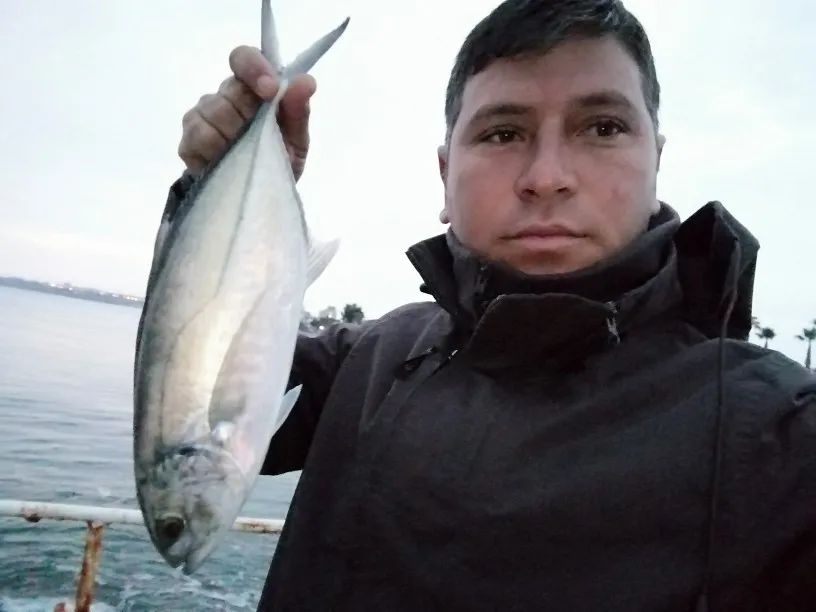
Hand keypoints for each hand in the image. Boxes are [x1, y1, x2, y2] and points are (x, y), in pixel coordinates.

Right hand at [178, 45, 315, 180]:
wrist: (255, 197)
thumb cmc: (277, 161)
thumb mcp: (296, 141)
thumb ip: (299, 111)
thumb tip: (306, 81)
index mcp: (252, 88)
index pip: (244, 58)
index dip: (254, 68)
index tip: (270, 90)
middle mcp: (224, 96)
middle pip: (229, 89)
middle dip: (249, 115)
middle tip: (260, 138)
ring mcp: (201, 117)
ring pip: (213, 112)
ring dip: (233, 136)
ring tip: (244, 154)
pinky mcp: (188, 142)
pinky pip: (198, 137)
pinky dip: (215, 150)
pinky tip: (224, 161)